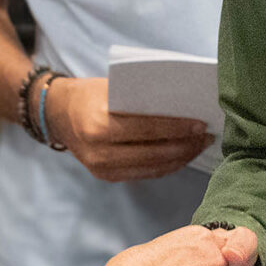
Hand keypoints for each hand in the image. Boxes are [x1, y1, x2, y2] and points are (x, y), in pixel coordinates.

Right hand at [46, 77, 210, 181]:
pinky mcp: (107, 177)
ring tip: (200, 146)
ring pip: (153, 167)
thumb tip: (185, 105)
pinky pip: (145, 174)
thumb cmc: (90, 94)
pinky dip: (167, 165)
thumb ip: (141, 99)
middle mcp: (98, 152)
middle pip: (154, 152)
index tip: (201, 124)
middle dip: (185, 146)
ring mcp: (102, 169)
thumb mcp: (112, 88)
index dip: (177, 128)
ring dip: (180, 158)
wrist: (58, 114)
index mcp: (98, 125)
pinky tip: (182, 155)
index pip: (147, 129)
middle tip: (208, 136)